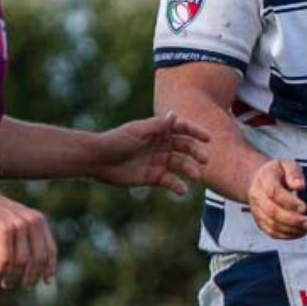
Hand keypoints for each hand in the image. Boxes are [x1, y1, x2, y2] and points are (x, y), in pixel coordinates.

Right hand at [0, 186, 57, 289]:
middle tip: (24, 286)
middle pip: (38, 259)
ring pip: (21, 261)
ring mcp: (18, 225)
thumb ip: (28, 236)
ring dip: (13, 276)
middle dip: (32, 276)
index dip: (49, 268)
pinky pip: (6, 259)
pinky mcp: (3, 230)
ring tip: (5, 283)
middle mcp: (32, 222)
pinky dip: (1, 271)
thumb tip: (36, 265)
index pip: (50, 249)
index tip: (46, 282)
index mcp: (39, 221)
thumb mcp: (16, 221)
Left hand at [91, 112, 208, 195]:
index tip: (208, 138)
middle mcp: (162, 145)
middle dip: (196, 153)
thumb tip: (175, 115)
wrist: (98, 160)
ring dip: (190, 170)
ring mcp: (159, 161)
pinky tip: (182, 190)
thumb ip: (158, 125)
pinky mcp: (155, 177)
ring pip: (181, 165)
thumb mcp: (138, 131)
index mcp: (159, 131)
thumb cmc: (116, 141)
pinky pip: (171, 182)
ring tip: (196, 177)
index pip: (182, 129)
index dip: (196, 132)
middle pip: (186, 147)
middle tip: (204, 160)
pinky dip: (178, 186)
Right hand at [248, 157, 306, 239]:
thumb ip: (294, 173)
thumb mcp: (287, 165)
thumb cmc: (278, 173)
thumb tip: (300, 185)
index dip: (289, 202)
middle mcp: (257, 196)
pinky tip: (300, 232)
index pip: (274, 192)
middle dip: (293, 220)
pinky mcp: (260, 220)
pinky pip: (271, 232)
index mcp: (264, 179)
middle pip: (272, 211)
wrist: (260, 180)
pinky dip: (287, 235)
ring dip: (292, 230)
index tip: (304, 207)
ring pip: (272, 224)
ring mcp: (257, 210)